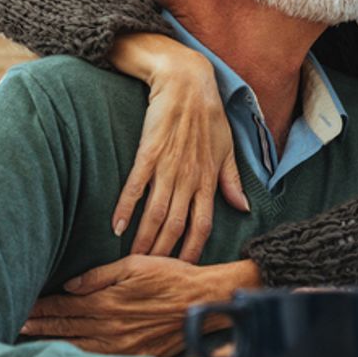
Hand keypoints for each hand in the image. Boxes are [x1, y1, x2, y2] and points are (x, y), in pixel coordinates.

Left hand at [21, 256, 260, 356]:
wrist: (202, 301)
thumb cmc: (171, 277)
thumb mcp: (135, 264)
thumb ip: (100, 276)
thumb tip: (70, 286)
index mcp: (107, 301)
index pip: (63, 306)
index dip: (41, 307)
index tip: (22, 306)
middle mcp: (110, 327)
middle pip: (64, 328)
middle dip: (39, 325)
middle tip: (15, 324)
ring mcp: (121, 346)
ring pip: (76, 347)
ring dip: (51, 343)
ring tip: (29, 342)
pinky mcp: (133, 356)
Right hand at [108, 34, 248, 260]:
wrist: (186, 81)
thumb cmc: (209, 115)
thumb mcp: (227, 148)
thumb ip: (231, 181)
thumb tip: (242, 208)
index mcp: (210, 179)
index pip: (204, 224)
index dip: (194, 249)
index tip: (185, 269)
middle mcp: (190, 177)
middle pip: (177, 225)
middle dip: (165, 253)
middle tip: (151, 275)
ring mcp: (169, 166)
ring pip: (156, 213)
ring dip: (144, 239)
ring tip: (132, 260)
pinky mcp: (149, 152)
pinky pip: (136, 186)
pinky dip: (125, 208)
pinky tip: (115, 227)